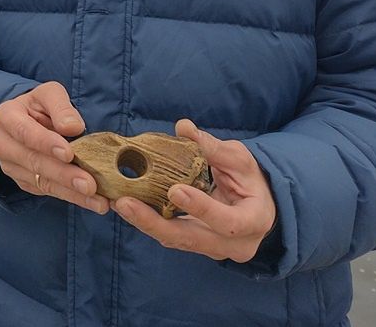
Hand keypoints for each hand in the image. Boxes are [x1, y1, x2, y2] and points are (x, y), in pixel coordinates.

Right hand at [0, 82, 107, 213]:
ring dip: (71, 192)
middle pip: (33, 161)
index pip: (25, 132)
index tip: (68, 153)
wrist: (27, 121)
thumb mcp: (50, 94)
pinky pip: (47, 191)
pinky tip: (92, 201)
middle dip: (63, 174)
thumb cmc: (39, 106)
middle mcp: (2, 143)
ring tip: (97, 199)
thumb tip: (73, 127)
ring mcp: (10, 166)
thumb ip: (61, 107)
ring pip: (41, 181)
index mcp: (6, 116)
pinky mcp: (23, 181)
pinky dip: (72, 197)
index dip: (46, 143)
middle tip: (89, 184)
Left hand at [112, 119, 276, 262]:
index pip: (228, 222)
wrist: (256, 203)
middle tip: (126, 203)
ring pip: (174, 240)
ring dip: (144, 222)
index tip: (175, 190)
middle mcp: (233, 244)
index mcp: (253, 222)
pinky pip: (168, 234)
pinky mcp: (193, 243)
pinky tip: (126, 205)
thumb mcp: (239, 159)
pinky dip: (147, 220)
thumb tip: (184, 127)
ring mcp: (211, 248)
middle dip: (155, 223)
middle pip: (190, 239)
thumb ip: (212, 147)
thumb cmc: (250, 179)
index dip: (202, 208)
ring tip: (119, 203)